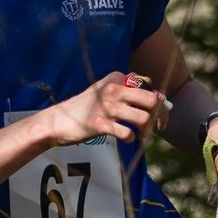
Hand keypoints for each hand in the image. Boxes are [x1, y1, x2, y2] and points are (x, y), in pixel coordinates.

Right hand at [45, 73, 164, 145]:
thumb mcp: (104, 89)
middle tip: (155, 126)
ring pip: (143, 118)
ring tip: (140, 135)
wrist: (58, 120)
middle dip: (159, 116)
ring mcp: (106, 107)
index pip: (149, 84)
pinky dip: (131, 139)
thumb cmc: (84, 107)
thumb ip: (127, 89)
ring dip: (146, 131)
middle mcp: (113, 90)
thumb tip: (157, 97)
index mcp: (116, 78)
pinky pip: (127, 133)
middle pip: (152, 100)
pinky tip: (127, 139)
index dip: (158, 101)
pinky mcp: (100, 124)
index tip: (157, 114)